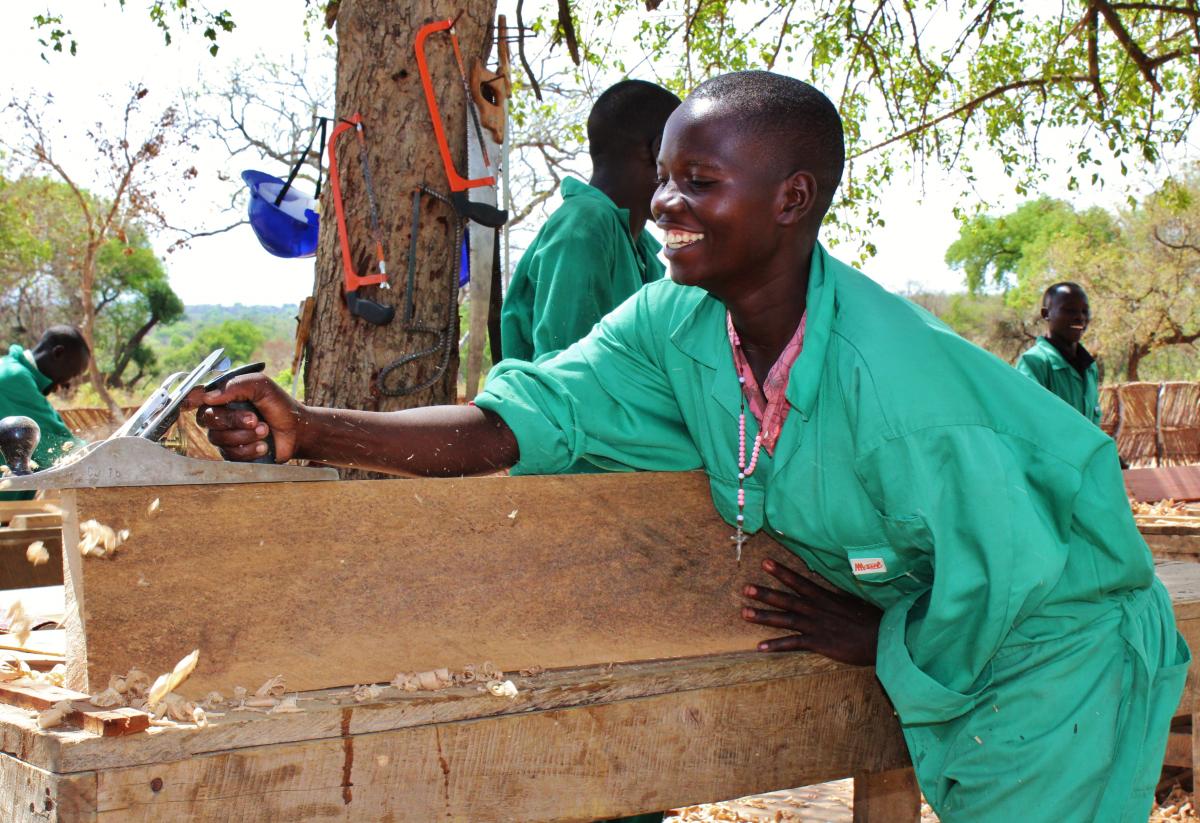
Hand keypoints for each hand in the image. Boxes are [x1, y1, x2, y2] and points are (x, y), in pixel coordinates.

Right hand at [186, 374, 302, 462]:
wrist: (297, 430)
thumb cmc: (279, 405)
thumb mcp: (261, 386)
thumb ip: (237, 385)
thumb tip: (209, 397)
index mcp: (224, 397)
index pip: (197, 398)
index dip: (188, 400)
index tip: (189, 403)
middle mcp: (221, 416)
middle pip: (207, 419)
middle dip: (233, 420)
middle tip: (255, 419)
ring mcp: (226, 436)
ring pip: (218, 438)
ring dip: (245, 435)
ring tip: (265, 431)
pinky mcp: (233, 453)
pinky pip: (230, 454)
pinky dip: (249, 449)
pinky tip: (263, 445)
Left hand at [742, 556, 881, 665]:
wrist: (882, 638)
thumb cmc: (870, 619)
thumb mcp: (852, 600)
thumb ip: (836, 593)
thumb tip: (829, 583)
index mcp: (824, 597)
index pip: (799, 581)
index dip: (781, 572)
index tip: (765, 562)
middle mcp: (816, 609)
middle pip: (786, 599)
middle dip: (765, 593)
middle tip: (745, 588)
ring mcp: (816, 626)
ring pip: (785, 620)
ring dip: (763, 616)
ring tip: (744, 612)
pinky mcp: (819, 643)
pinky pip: (793, 644)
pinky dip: (776, 645)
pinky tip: (759, 646)